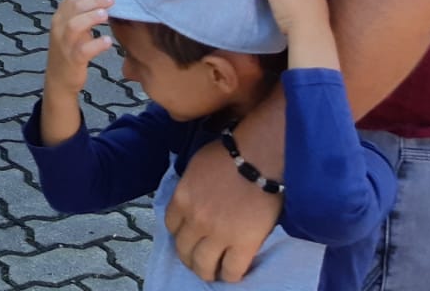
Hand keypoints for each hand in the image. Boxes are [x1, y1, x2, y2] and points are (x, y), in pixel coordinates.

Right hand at [45, 0, 114, 96]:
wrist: (59, 80)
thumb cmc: (69, 51)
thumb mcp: (70, 30)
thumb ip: (80, 16)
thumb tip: (101, 2)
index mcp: (59, 18)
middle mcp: (59, 28)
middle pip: (74, 7)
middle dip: (94, 1)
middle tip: (110, 0)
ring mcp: (65, 44)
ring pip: (75, 25)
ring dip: (91, 17)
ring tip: (106, 15)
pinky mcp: (73, 59)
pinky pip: (84, 50)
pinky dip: (96, 44)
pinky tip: (108, 41)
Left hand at [166, 131, 283, 280]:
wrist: (258, 158)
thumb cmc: (230, 155)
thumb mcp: (196, 166)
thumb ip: (189, 187)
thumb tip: (191, 198)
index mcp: (182, 198)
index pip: (171, 226)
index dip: (179, 234)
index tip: (186, 237)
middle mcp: (195, 220)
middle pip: (183, 249)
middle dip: (188, 257)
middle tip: (196, 260)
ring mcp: (218, 234)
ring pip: (204, 265)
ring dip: (206, 271)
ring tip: (212, 272)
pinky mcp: (242, 244)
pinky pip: (232, 270)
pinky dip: (230, 275)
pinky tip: (232, 273)